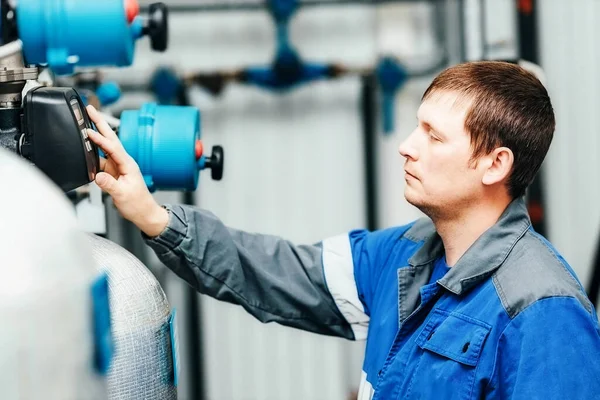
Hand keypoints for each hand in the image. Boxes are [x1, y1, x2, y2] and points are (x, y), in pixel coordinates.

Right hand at [85, 105, 168, 236]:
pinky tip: (86, 146)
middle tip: (90, 109)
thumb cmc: (138, 204)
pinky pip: (100, 159)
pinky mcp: (113, 172)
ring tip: (85, 121)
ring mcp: (118, 166)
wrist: (144, 213)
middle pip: (110, 139)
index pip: (112, 148)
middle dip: (100, 123)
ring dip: (96, 134)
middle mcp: (123, 162)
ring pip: (104, 147)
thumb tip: (97, 176)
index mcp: (128, 165)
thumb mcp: (122, 195)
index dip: (100, 139)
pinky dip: (93, 151)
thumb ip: (109, 185)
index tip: (88, 131)